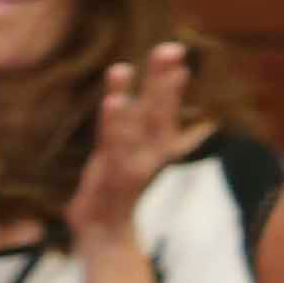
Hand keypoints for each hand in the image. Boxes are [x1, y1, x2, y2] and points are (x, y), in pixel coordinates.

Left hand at [64, 40, 197, 252]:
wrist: (105, 233)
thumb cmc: (114, 188)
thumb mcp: (127, 153)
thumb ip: (129, 124)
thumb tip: (134, 96)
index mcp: (155, 149)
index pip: (165, 112)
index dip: (171, 85)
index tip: (178, 58)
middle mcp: (150, 155)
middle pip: (159, 112)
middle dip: (163, 81)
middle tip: (171, 49)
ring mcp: (134, 165)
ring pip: (140, 125)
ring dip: (141, 96)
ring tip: (130, 66)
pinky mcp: (115, 175)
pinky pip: (115, 144)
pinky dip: (116, 122)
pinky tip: (114, 100)